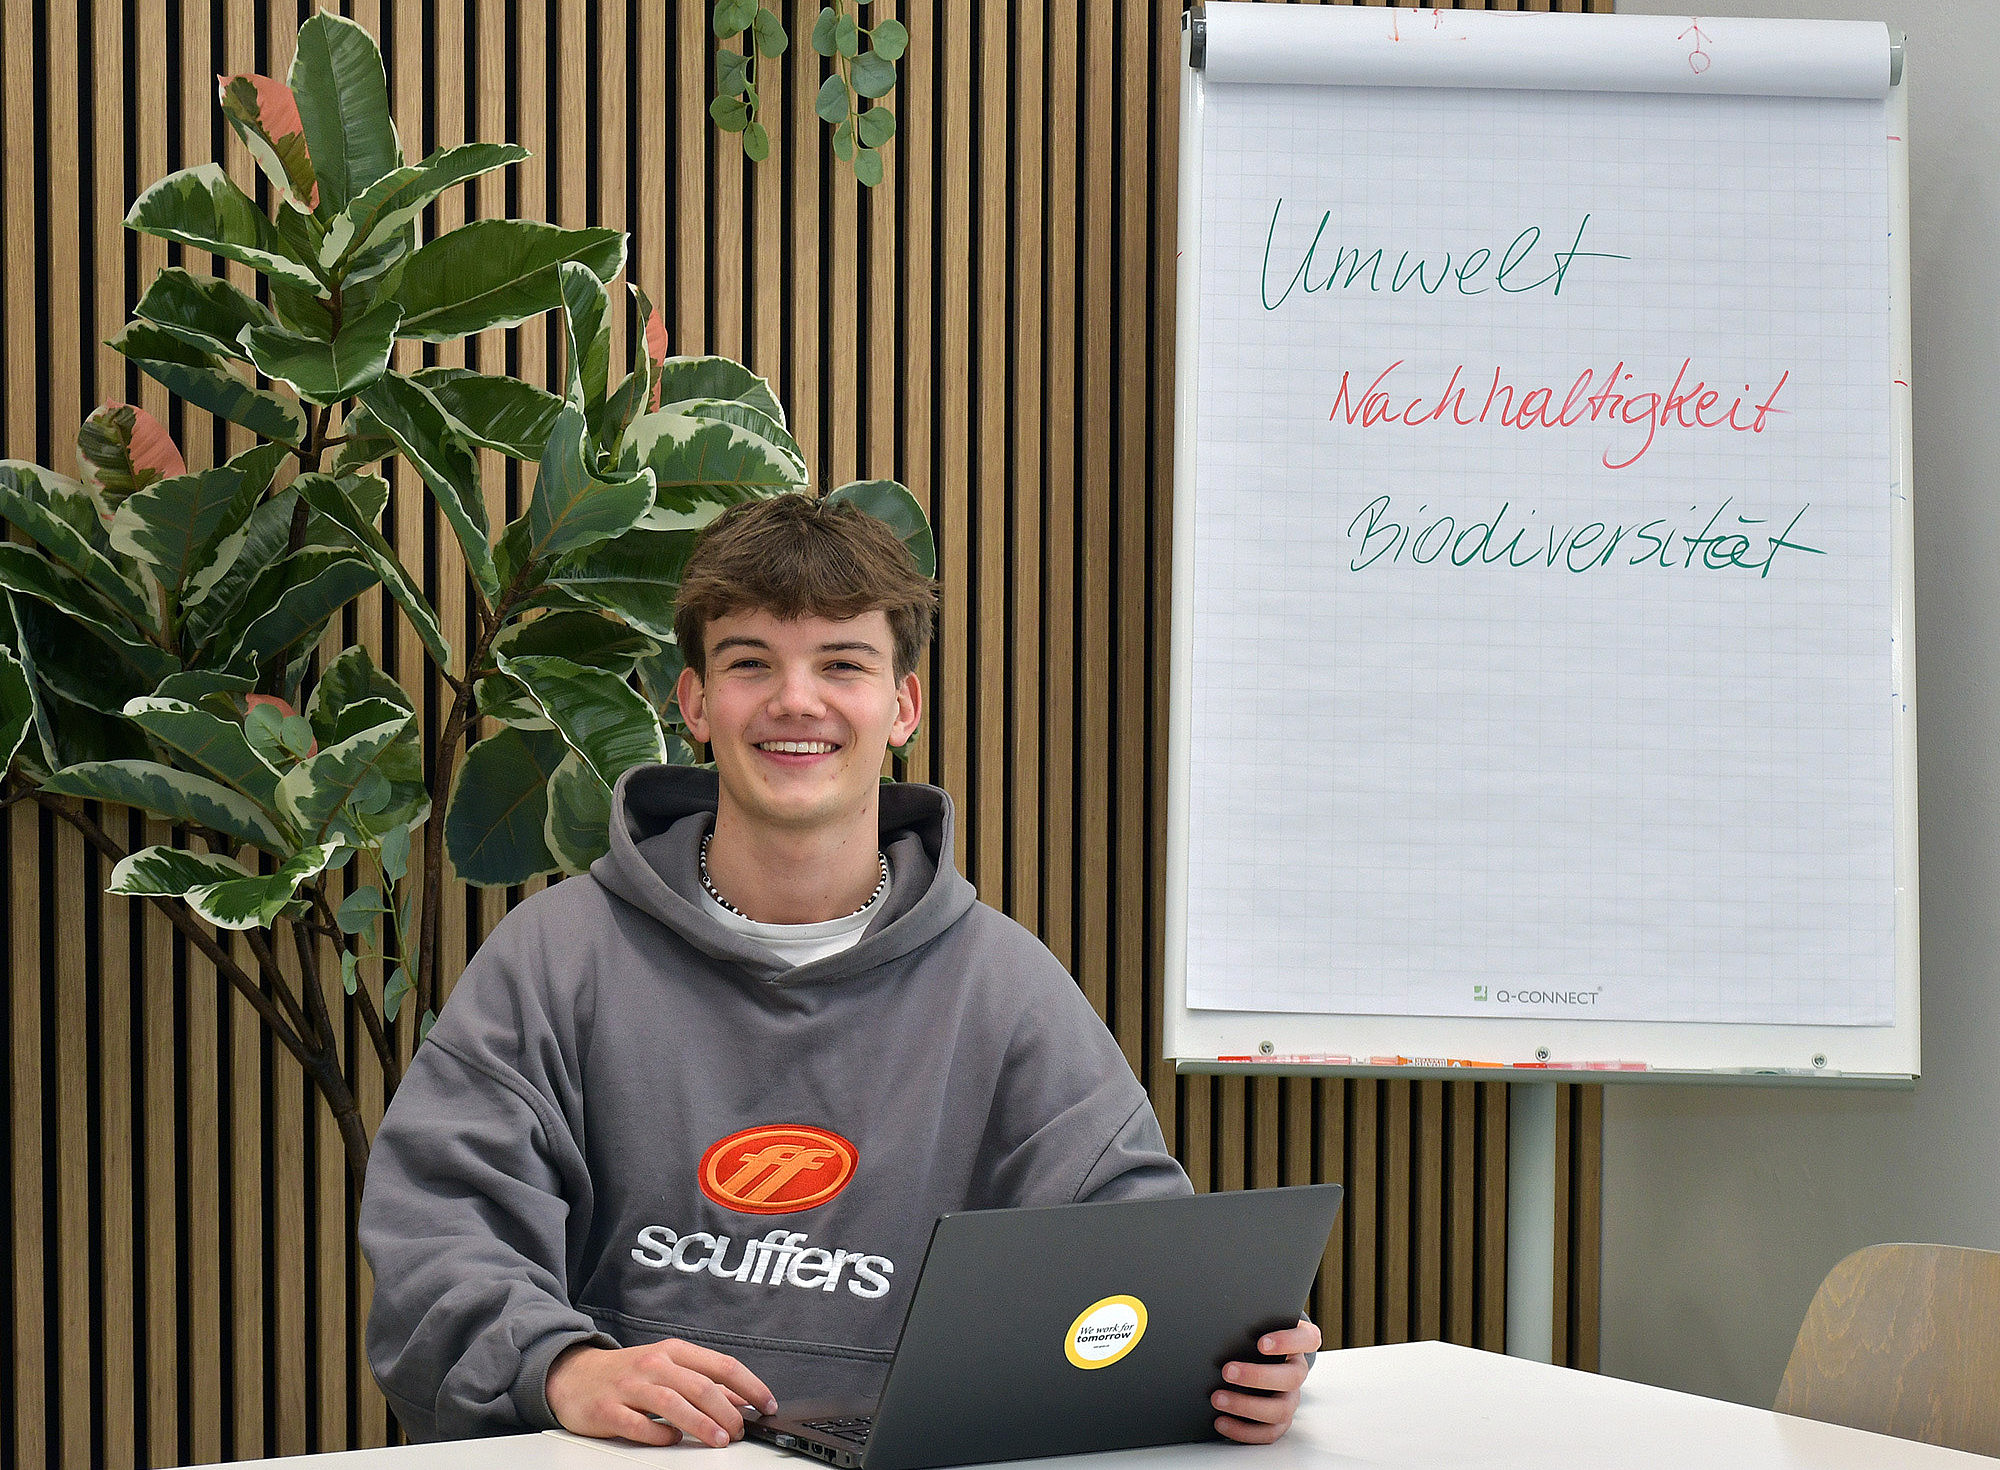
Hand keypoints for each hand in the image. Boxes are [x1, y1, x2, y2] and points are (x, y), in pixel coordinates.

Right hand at [546, 1338, 778, 1446]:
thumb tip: (743, 1399)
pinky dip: (660, 1435)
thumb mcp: (668, 1368)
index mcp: (673, 1351)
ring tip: (719, 1440)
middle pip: (700, 1386)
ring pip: (673, 1403)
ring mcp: (630, 1386)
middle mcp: (654, 1364)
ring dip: (701, 1424)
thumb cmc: (628, 1374)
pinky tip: (673, 1441)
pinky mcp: (609, 1410)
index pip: (721, 1365)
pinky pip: (639, 1425)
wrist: (574, 1376)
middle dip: (726, 1411)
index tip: (766, 1404)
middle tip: (740, 1431)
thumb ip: (704, 1381)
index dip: (749, 1386)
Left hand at [1213, 1318, 1319, 1443]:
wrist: (1254, 1357)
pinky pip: (1268, 1432)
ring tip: (1217, 1399)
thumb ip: (1249, 1321)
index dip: (1288, 1342)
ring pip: (1279, 1409)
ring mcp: (1291, 1398)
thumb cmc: (1254, 1335)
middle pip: (1291, 1378)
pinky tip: (1220, 1421)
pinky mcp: (1279, 1420)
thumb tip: (1218, 1320)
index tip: (1261, 1343)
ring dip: (1246, 1406)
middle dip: (1257, 1376)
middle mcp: (1298, 1371)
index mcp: (1299, 1343)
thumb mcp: (1257, 1323)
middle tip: (1227, 1371)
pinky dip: (1243, 1430)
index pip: (1308, 1340)